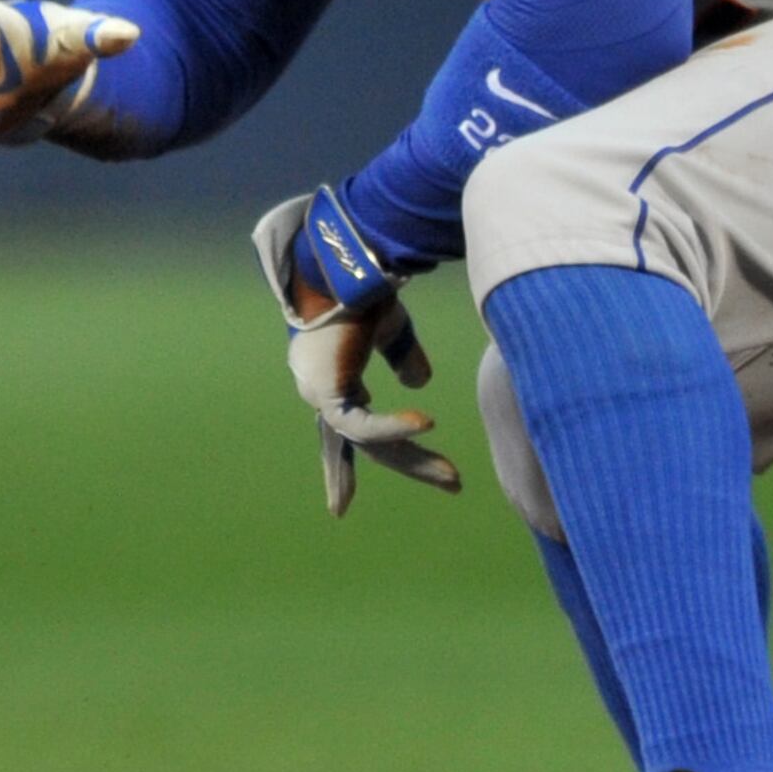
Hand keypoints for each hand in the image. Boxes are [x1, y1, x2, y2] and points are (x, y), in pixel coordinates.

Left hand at [251, 189, 461, 515]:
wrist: (344, 264)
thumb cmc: (362, 288)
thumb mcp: (391, 328)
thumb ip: (404, 356)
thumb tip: (420, 384)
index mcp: (331, 375)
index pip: (343, 429)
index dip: (342, 468)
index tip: (339, 507)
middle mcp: (320, 388)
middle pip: (366, 441)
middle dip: (409, 464)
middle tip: (453, 482)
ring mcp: (319, 392)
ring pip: (368, 441)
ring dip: (412, 458)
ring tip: (451, 474)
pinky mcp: (326, 390)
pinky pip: (362, 424)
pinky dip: (394, 428)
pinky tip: (426, 425)